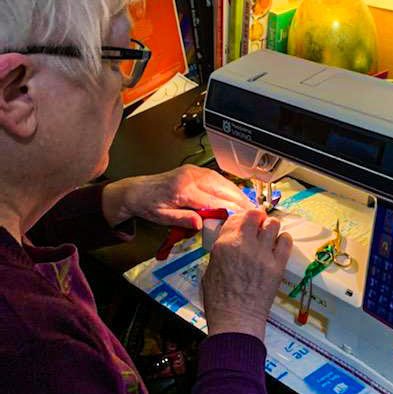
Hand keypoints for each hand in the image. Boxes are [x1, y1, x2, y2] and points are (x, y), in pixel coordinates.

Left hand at [102, 165, 254, 228]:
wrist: (137, 190)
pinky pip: (217, 178)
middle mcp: (190, 176)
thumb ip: (182, 219)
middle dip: (239, 201)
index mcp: (182, 189)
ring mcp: (194, 171)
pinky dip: (229, 187)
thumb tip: (201, 223)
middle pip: (222, 189)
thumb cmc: (149, 205)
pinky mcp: (196, 170)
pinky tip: (236, 196)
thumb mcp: (161, 217)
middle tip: (254, 213)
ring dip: (237, 193)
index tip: (243, 218)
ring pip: (222, 182)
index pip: (213, 201)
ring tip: (249, 206)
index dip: (230, 210)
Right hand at [202, 209, 291, 341]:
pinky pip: (286, 241)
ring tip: (269, 236)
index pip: (235, 218)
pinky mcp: (278, 265)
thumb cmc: (219, 300)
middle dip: (258, 218)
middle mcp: (244, 244)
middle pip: (256, 215)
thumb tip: (231, 240)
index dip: (241, 218)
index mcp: (224, 245)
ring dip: (271, 227)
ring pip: (273, 224)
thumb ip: (221, 250)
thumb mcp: (210, 269)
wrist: (236, 321)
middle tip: (259, 225)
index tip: (245, 223)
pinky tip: (279, 245)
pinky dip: (284, 239)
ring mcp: (263, 254)